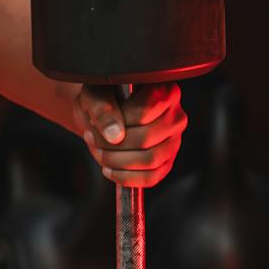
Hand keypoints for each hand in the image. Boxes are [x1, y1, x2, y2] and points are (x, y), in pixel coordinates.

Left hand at [72, 83, 186, 189]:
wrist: (103, 114)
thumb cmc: (102, 98)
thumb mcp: (95, 94)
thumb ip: (103, 108)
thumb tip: (115, 135)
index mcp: (165, 91)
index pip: (144, 111)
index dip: (117, 120)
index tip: (95, 120)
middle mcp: (176, 116)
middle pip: (146, 138)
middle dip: (112, 144)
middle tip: (92, 138)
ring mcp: (174, 141)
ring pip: (150, 160)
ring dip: (116, 160)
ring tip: (99, 151)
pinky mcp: (166, 163)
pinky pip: (151, 178)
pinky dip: (125, 177)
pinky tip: (109, 169)